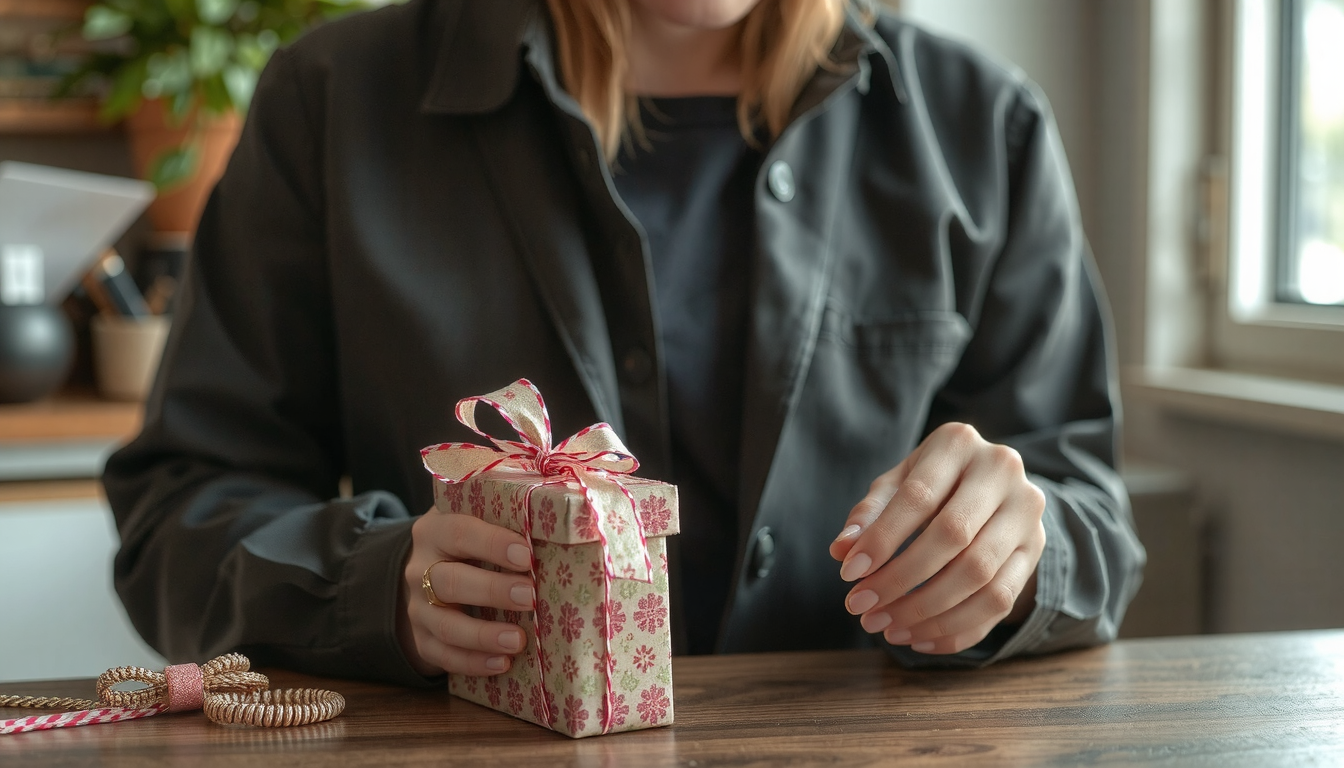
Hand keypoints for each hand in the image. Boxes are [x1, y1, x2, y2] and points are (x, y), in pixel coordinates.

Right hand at [398, 508, 536, 675]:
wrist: (430, 572)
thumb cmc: (473, 542)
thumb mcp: (481, 520)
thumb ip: (511, 514)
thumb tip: (568, 507)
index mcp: (436, 530)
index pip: (460, 533)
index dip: (492, 544)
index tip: (527, 556)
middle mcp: (420, 568)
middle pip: (448, 581)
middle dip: (491, 590)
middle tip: (529, 596)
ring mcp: (417, 607)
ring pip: (444, 624)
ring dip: (482, 635)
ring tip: (518, 640)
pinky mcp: (421, 638)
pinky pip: (441, 655)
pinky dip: (471, 662)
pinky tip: (501, 664)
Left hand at [829, 422, 1045, 653]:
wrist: (988, 486)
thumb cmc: (929, 483)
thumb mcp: (896, 484)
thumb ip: (869, 514)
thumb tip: (843, 549)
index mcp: (958, 443)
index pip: (918, 496)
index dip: (882, 539)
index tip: (849, 574)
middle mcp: (1002, 471)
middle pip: (954, 537)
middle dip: (901, 580)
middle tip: (863, 609)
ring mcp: (1027, 513)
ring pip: (981, 576)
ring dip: (928, 612)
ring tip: (887, 629)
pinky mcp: (1036, 551)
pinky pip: (1001, 602)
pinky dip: (957, 630)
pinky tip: (920, 640)